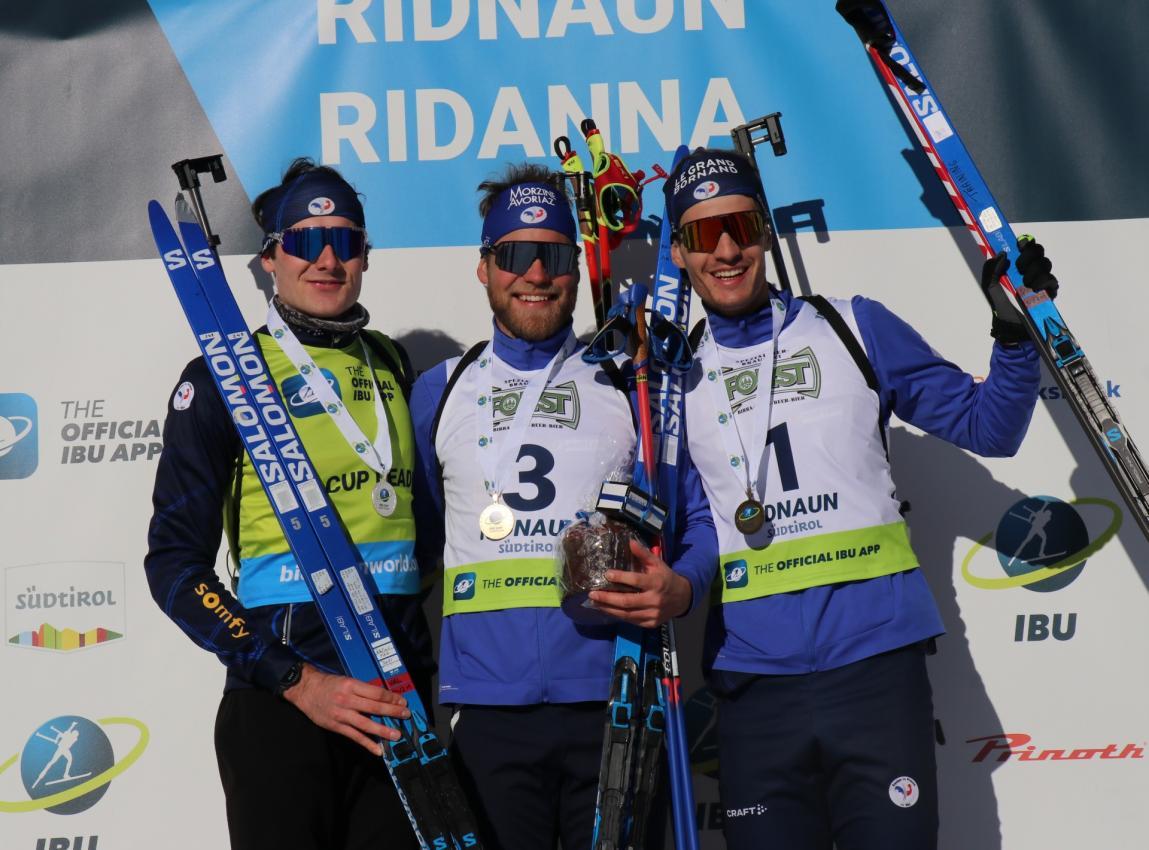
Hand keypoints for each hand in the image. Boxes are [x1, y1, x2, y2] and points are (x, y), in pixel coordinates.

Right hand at [282, 664, 411, 755]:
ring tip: (396, 735)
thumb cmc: (329, 684)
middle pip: (375, 708)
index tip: (402, 701)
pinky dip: (367, 744)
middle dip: (393, 712)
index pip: (377, 693)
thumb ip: (363, 689)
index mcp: (352, 685)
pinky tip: (378, 750)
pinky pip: (354, 736)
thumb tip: (383, 698)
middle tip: (406, 715)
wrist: (306, 690)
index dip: (391, 698)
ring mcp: (342, 715)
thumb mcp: (347, 680)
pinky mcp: (336, 726)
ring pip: (366, 724)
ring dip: (383, 730)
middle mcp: (347, 700)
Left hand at [587, 538, 692, 627]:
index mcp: (656, 583)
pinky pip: (630, 620)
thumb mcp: (657, 564)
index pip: (636, 581)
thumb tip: (630, 541)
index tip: (606, 574)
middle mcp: (654, 600)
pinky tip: (606, 609)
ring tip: (594, 602)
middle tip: (592, 593)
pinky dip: (617, 615)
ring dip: (608, 608)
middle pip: (627, 601)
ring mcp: (652, 614)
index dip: (621, 578)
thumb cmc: (665, 578)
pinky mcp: (650, 623)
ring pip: (626, 614)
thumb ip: (643, 554)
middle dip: (608, 598)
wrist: (682, 598)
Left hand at [979, 237, 1057, 343]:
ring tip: (1025, 284)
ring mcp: (1041, 278)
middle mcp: (1030, 269)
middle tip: (1019, 267)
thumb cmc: (1000, 305)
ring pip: (1044, 263)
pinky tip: (1035, 288)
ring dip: (1034, 271)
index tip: (1019, 244)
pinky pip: (1052, 279)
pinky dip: (1043, 281)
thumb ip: (991, 270)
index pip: (1025, 246)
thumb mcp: (989, 287)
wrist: (1011, 325)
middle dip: (1028, 256)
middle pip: (1037, 250)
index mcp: (1016, 265)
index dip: (1024, 242)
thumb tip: (1001, 253)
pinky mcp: (1050, 290)